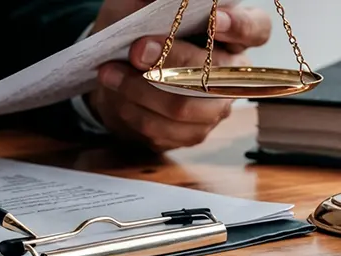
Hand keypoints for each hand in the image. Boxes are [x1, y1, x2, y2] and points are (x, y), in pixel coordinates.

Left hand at [87, 3, 271, 150]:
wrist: (113, 71)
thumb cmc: (133, 31)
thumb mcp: (136, 5)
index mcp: (231, 33)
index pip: (255, 30)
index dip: (239, 26)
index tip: (213, 18)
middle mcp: (232, 73)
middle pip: (214, 74)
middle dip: (171, 59)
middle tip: (137, 49)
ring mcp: (214, 107)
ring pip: (183, 106)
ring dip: (140, 89)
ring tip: (110, 72)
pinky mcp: (190, 133)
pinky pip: (162, 128)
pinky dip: (131, 109)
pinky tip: (116, 92)